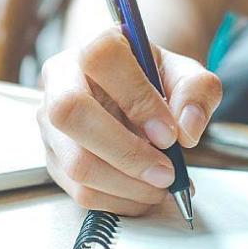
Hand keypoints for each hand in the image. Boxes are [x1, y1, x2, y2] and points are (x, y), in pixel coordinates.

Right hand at [37, 28, 222, 214]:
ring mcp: (51, 123)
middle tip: (166, 172)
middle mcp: (60, 81)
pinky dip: (120, 201)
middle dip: (126, 153)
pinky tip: (144, 194)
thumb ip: (196, 90)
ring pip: (75, 162)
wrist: (129, 95)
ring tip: (161, 186)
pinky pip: (80, 191)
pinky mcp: (55, 159)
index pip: (101, 60)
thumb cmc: (152, 81)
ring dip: (127, 185)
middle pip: (71, 114)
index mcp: (91, 47)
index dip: (137, 99)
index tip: (169, 133)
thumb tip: (187, 128)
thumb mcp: (183, 74)